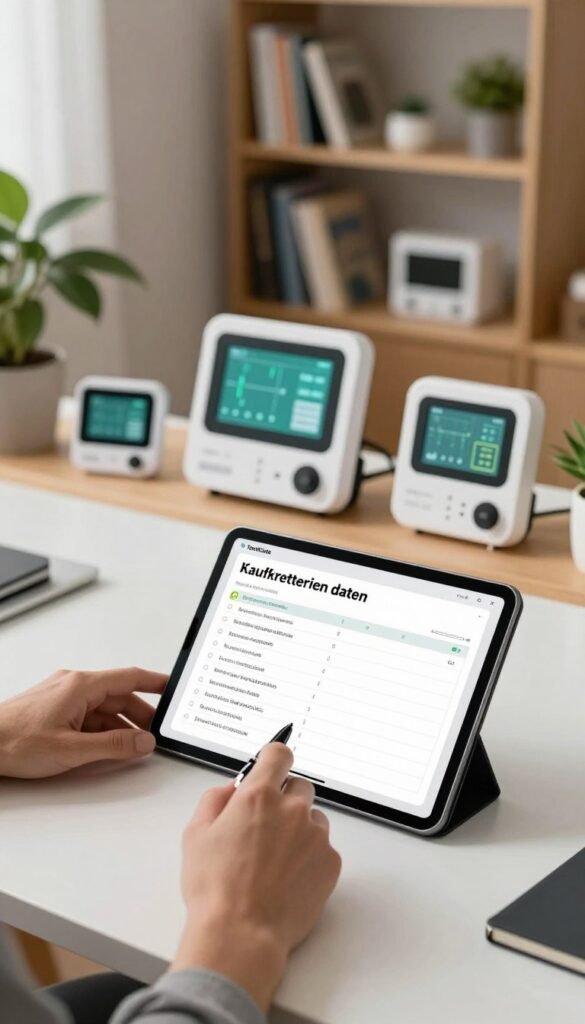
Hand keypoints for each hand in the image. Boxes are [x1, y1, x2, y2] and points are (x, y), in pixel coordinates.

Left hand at [0, 667, 165, 777]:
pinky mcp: (54, 708)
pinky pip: (88, 714)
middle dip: (141, 715)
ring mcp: (63, 695)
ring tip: (134, 746)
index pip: (130, 678)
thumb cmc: (15, 741)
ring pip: (103, 707)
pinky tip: (107, 745)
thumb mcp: (72, 749)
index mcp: (82, 685)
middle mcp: (74, 685)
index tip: (174, 688)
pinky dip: (102, 728)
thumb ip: (113, 745)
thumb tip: (143, 742)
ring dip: (121, 725)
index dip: (156, 683)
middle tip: (158, 733)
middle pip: (119, 695)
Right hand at [172, 743, 341, 1011]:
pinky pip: (323, 849)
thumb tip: (230, 790)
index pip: (279, 754)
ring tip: (274, 861)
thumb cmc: (215, 889)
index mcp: (258, 796)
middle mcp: (292, 809)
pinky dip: (309, 857)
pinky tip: (287, 879)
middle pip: (299, 786)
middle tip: (264, 827)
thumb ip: (214, 800)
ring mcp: (315, 836)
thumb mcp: (195, 835)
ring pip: (312, 818)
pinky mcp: (330, 863)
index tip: (271, 766)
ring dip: (298, 829)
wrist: (241, 934)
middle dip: (284, 798)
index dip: (273, 758)